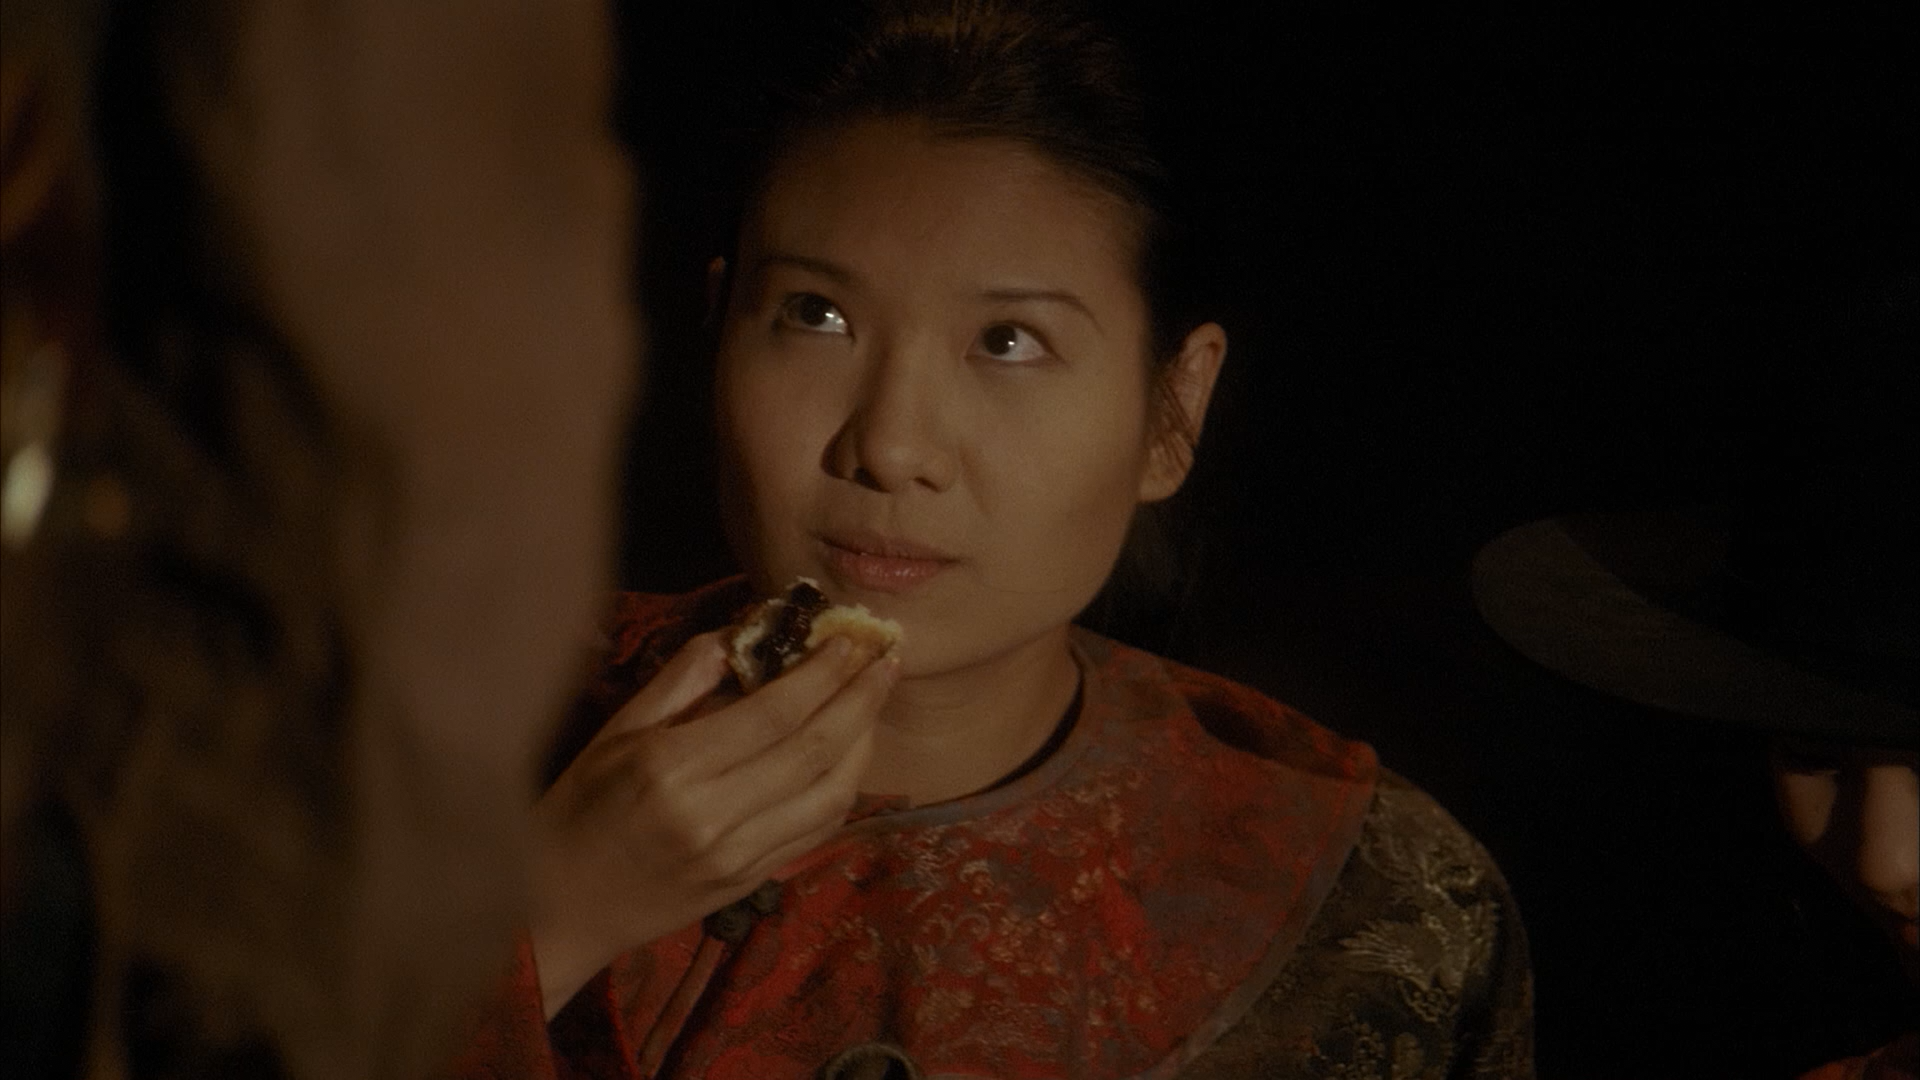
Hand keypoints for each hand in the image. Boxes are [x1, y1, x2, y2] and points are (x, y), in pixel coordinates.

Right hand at [528, 630, 896, 1014]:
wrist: (559, 909)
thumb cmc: (579, 807)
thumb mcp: (616, 730)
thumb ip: (684, 678)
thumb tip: (745, 630)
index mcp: (672, 768)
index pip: (772, 712)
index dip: (822, 672)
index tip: (851, 637)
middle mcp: (712, 815)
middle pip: (814, 749)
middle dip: (860, 696)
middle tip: (887, 654)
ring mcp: (737, 857)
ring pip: (829, 794)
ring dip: (865, 741)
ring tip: (875, 697)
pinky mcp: (750, 883)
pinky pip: (817, 831)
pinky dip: (845, 787)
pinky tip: (853, 752)